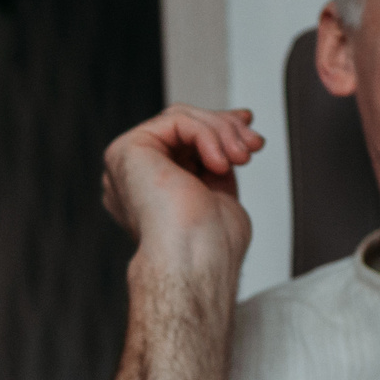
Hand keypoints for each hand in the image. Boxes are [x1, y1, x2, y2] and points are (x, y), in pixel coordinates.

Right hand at [102, 105, 263, 277]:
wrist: (195, 261)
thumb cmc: (208, 245)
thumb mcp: (218, 190)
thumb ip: (217, 160)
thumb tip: (235, 124)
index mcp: (150, 189)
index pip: (181, 141)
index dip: (217, 127)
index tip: (249, 129)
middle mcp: (134, 175)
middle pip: (182, 126)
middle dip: (225, 128)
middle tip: (253, 145)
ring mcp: (126, 164)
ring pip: (181, 118)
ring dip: (221, 132)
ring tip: (242, 157)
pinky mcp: (126, 151)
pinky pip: (176, 121)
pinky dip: (207, 135)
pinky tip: (220, 163)